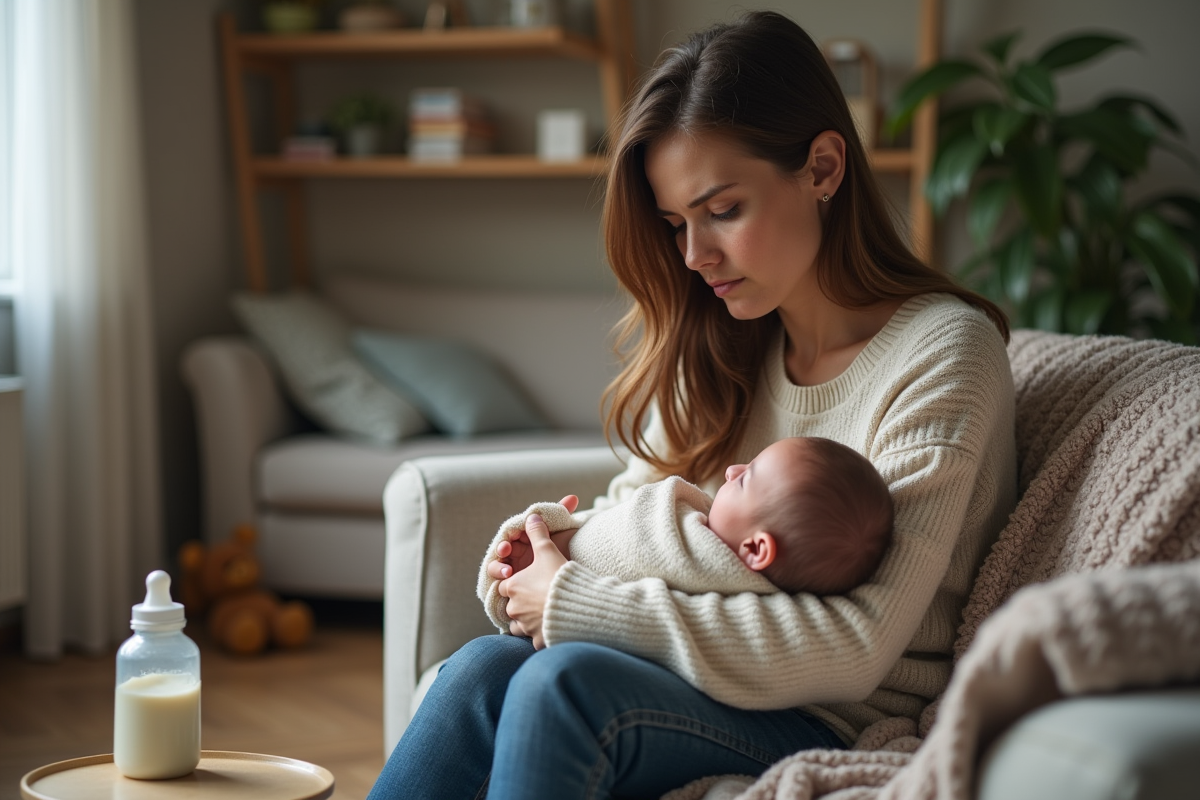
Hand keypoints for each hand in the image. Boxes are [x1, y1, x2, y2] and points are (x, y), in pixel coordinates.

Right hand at [488, 495, 578, 580]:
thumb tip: (573, 497)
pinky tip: (508, 582)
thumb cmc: (565, 557)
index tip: (514, 534)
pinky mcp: (509, 586)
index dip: (511, 533)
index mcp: (525, 541)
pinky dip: (500, 581)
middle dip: (502, 548)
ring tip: (508, 571)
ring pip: (495, 567)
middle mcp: (516, 555)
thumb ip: (564, 514)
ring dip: (497, 567)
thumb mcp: (562, 535)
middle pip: (501, 549)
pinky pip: (498, 584)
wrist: (571, 583)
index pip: (512, 533)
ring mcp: (512, 571)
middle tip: (506, 549)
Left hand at [498, 513, 567, 647]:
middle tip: (538, 597)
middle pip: (512, 605)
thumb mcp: (547, 550)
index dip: (516, 581)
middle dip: (522, 603)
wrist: (578, 603)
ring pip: (519, 626)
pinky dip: (541, 636)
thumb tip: (532, 516)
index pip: (505, 584)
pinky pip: (535, 640)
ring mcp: (525, 626)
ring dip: (528, 621)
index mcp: (511, 587)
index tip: (529, 581)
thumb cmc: (559, 576)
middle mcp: (514, 608)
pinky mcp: (538, 641)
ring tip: (543, 615)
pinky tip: (552, 630)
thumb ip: (538, 533)